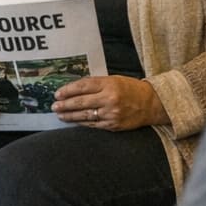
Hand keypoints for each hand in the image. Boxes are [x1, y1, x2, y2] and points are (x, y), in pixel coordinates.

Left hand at [51, 75, 169, 131]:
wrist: (151, 104)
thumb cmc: (130, 89)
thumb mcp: (114, 80)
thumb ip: (96, 84)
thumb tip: (74, 88)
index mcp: (109, 84)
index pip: (83, 86)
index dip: (68, 90)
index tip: (57, 94)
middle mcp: (109, 99)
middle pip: (81, 102)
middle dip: (65, 104)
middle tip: (54, 106)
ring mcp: (111, 113)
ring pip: (85, 115)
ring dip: (70, 115)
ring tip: (60, 115)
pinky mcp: (113, 125)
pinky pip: (93, 124)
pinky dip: (81, 123)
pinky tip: (74, 121)